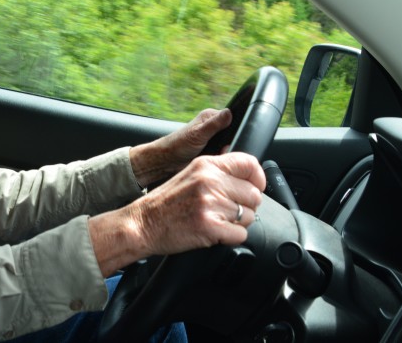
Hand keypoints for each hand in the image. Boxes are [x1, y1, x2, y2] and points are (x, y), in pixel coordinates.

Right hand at [89, 152, 264, 275]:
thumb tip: (246, 171)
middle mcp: (210, 181)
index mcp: (206, 165)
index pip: (249, 164)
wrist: (142, 223)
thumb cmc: (166, 202)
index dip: (258, 178)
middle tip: (227, 211)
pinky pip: (241, 235)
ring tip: (215, 220)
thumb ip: (216, 171)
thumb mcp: (190, 174)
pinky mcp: (210, 226)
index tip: (255, 187)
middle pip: (254, 195)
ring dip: (237, 223)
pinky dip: (231, 238)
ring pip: (249, 216)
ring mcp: (210, 204)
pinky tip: (214, 232)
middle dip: (246, 206)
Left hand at [129, 108, 231, 187]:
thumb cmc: (178, 144)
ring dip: (230, 151)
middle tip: (225, 149)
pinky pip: (227, 154)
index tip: (236, 139)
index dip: (239, 129)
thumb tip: (229, 112)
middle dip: (234, 142)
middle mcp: (215, 126)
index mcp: (212, 116)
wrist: (168, 161)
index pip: (234, 118)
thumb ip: (213, 124)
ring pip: (232, 144)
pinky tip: (223, 161)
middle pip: (235, 133)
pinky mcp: (215, 151)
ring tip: (222, 155)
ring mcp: (216, 139)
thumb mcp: (198, 133)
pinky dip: (226, 158)